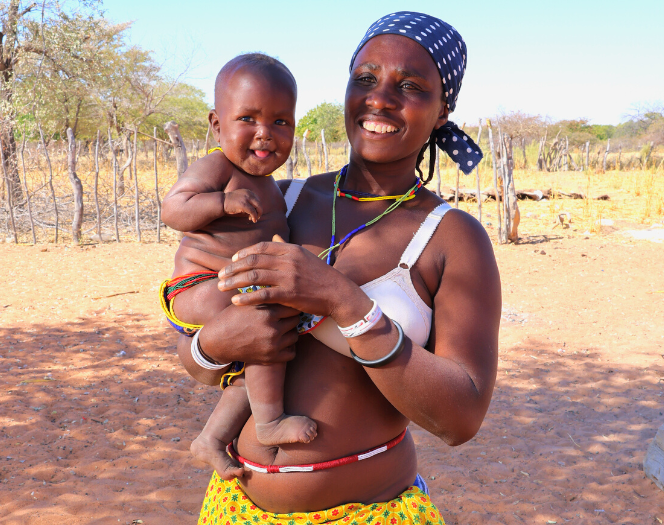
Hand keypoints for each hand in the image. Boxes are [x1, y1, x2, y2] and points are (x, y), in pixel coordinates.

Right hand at [198, 303, 299, 364]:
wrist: (217, 341)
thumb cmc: (231, 317)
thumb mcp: (246, 302)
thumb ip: (264, 295)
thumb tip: (280, 285)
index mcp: (267, 312)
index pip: (291, 305)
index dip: (289, 303)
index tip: (286, 303)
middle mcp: (272, 328)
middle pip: (295, 320)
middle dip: (290, 317)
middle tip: (285, 316)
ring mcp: (273, 345)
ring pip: (295, 335)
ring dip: (290, 332)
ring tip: (282, 328)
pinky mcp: (271, 358)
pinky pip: (291, 352)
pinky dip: (288, 347)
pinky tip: (281, 342)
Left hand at [218, 236, 369, 321]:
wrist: (338, 293)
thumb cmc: (321, 276)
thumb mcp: (305, 257)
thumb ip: (286, 248)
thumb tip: (274, 239)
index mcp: (291, 250)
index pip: (261, 247)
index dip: (244, 253)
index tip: (232, 260)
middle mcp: (289, 261)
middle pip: (253, 260)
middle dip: (233, 267)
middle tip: (220, 274)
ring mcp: (289, 277)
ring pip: (253, 276)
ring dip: (234, 281)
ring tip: (221, 287)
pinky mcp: (289, 294)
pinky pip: (262, 294)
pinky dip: (246, 297)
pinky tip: (236, 301)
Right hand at [223, 189, 262, 222]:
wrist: (221, 202)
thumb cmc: (230, 202)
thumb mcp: (241, 198)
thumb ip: (248, 201)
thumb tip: (256, 210)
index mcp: (248, 191)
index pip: (257, 200)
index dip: (257, 207)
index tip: (255, 212)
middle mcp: (248, 193)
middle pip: (259, 203)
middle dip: (259, 211)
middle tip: (258, 217)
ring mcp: (246, 198)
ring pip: (258, 207)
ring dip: (258, 215)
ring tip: (254, 219)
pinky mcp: (244, 204)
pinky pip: (253, 211)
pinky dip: (254, 216)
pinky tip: (253, 220)